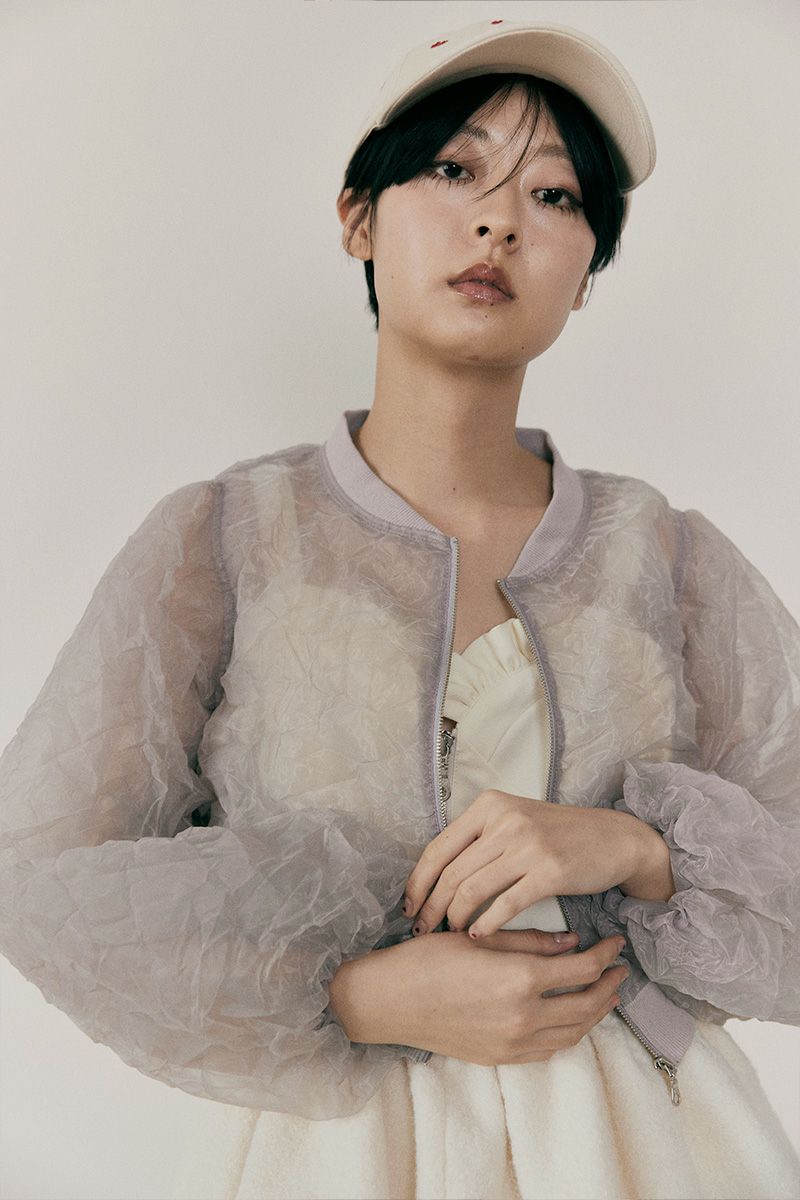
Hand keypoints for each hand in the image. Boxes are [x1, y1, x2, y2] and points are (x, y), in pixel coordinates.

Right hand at [329, 927, 629, 1065]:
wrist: (389, 1002)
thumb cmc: (426, 960)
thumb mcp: (478, 938)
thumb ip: (529, 941)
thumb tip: (572, 941)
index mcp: (519, 980)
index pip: (581, 968)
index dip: (605, 954)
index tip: (616, 942)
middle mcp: (523, 1017)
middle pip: (587, 1005)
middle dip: (609, 984)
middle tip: (621, 968)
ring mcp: (513, 1043)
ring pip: (573, 1032)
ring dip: (596, 1012)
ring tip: (605, 993)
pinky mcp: (501, 1057)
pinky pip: (550, 1049)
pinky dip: (570, 1033)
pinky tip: (572, 1018)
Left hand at [404, 789, 647, 937]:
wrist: (614, 838)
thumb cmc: (559, 835)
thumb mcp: (514, 820)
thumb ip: (479, 837)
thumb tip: (435, 874)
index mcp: (489, 805)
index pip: (438, 847)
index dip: (417, 881)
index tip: (408, 905)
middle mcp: (504, 820)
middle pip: (450, 872)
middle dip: (430, 906)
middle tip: (420, 929)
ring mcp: (527, 844)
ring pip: (471, 889)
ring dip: (454, 918)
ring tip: (448, 934)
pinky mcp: (549, 871)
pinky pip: (505, 904)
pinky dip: (485, 924)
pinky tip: (478, 936)